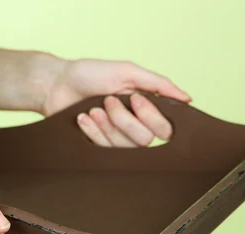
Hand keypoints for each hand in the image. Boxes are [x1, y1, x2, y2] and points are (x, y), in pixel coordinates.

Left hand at [40, 59, 190, 146]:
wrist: (57, 85)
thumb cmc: (90, 74)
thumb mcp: (127, 72)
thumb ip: (158, 84)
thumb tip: (187, 98)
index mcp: (146, 109)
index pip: (164, 129)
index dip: (151, 116)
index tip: (134, 98)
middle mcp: (134, 127)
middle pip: (144, 140)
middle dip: (124, 119)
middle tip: (107, 101)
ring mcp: (116, 140)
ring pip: (124, 147)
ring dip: (107, 125)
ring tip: (92, 109)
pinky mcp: (97, 149)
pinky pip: (103, 151)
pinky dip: (92, 132)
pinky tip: (82, 118)